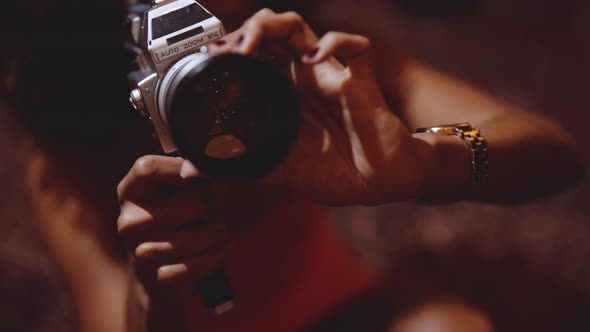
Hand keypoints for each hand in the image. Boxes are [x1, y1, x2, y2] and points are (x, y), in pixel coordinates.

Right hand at [117, 155, 230, 302]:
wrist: (162, 275)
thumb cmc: (179, 220)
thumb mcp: (178, 191)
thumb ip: (190, 174)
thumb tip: (195, 169)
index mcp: (130, 192)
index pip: (147, 168)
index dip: (182, 168)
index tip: (206, 174)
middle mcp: (129, 221)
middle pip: (193, 201)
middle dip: (216, 205)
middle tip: (221, 207)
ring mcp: (140, 252)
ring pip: (198, 234)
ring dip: (219, 233)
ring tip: (223, 230)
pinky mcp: (158, 278)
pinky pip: (199, 263)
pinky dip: (219, 255)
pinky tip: (225, 249)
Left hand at [207, 9, 424, 204]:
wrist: (379, 185)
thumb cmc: (335, 172)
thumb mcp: (279, 171)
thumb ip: (240, 167)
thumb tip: (192, 169)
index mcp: (284, 95)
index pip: (252, 55)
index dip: (228, 49)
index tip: (207, 59)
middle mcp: (302, 78)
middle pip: (269, 32)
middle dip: (243, 32)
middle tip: (226, 53)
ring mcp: (329, 75)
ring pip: (300, 27)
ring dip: (272, 27)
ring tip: (251, 46)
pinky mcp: (360, 81)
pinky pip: (355, 46)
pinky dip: (333, 43)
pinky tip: (310, 60)